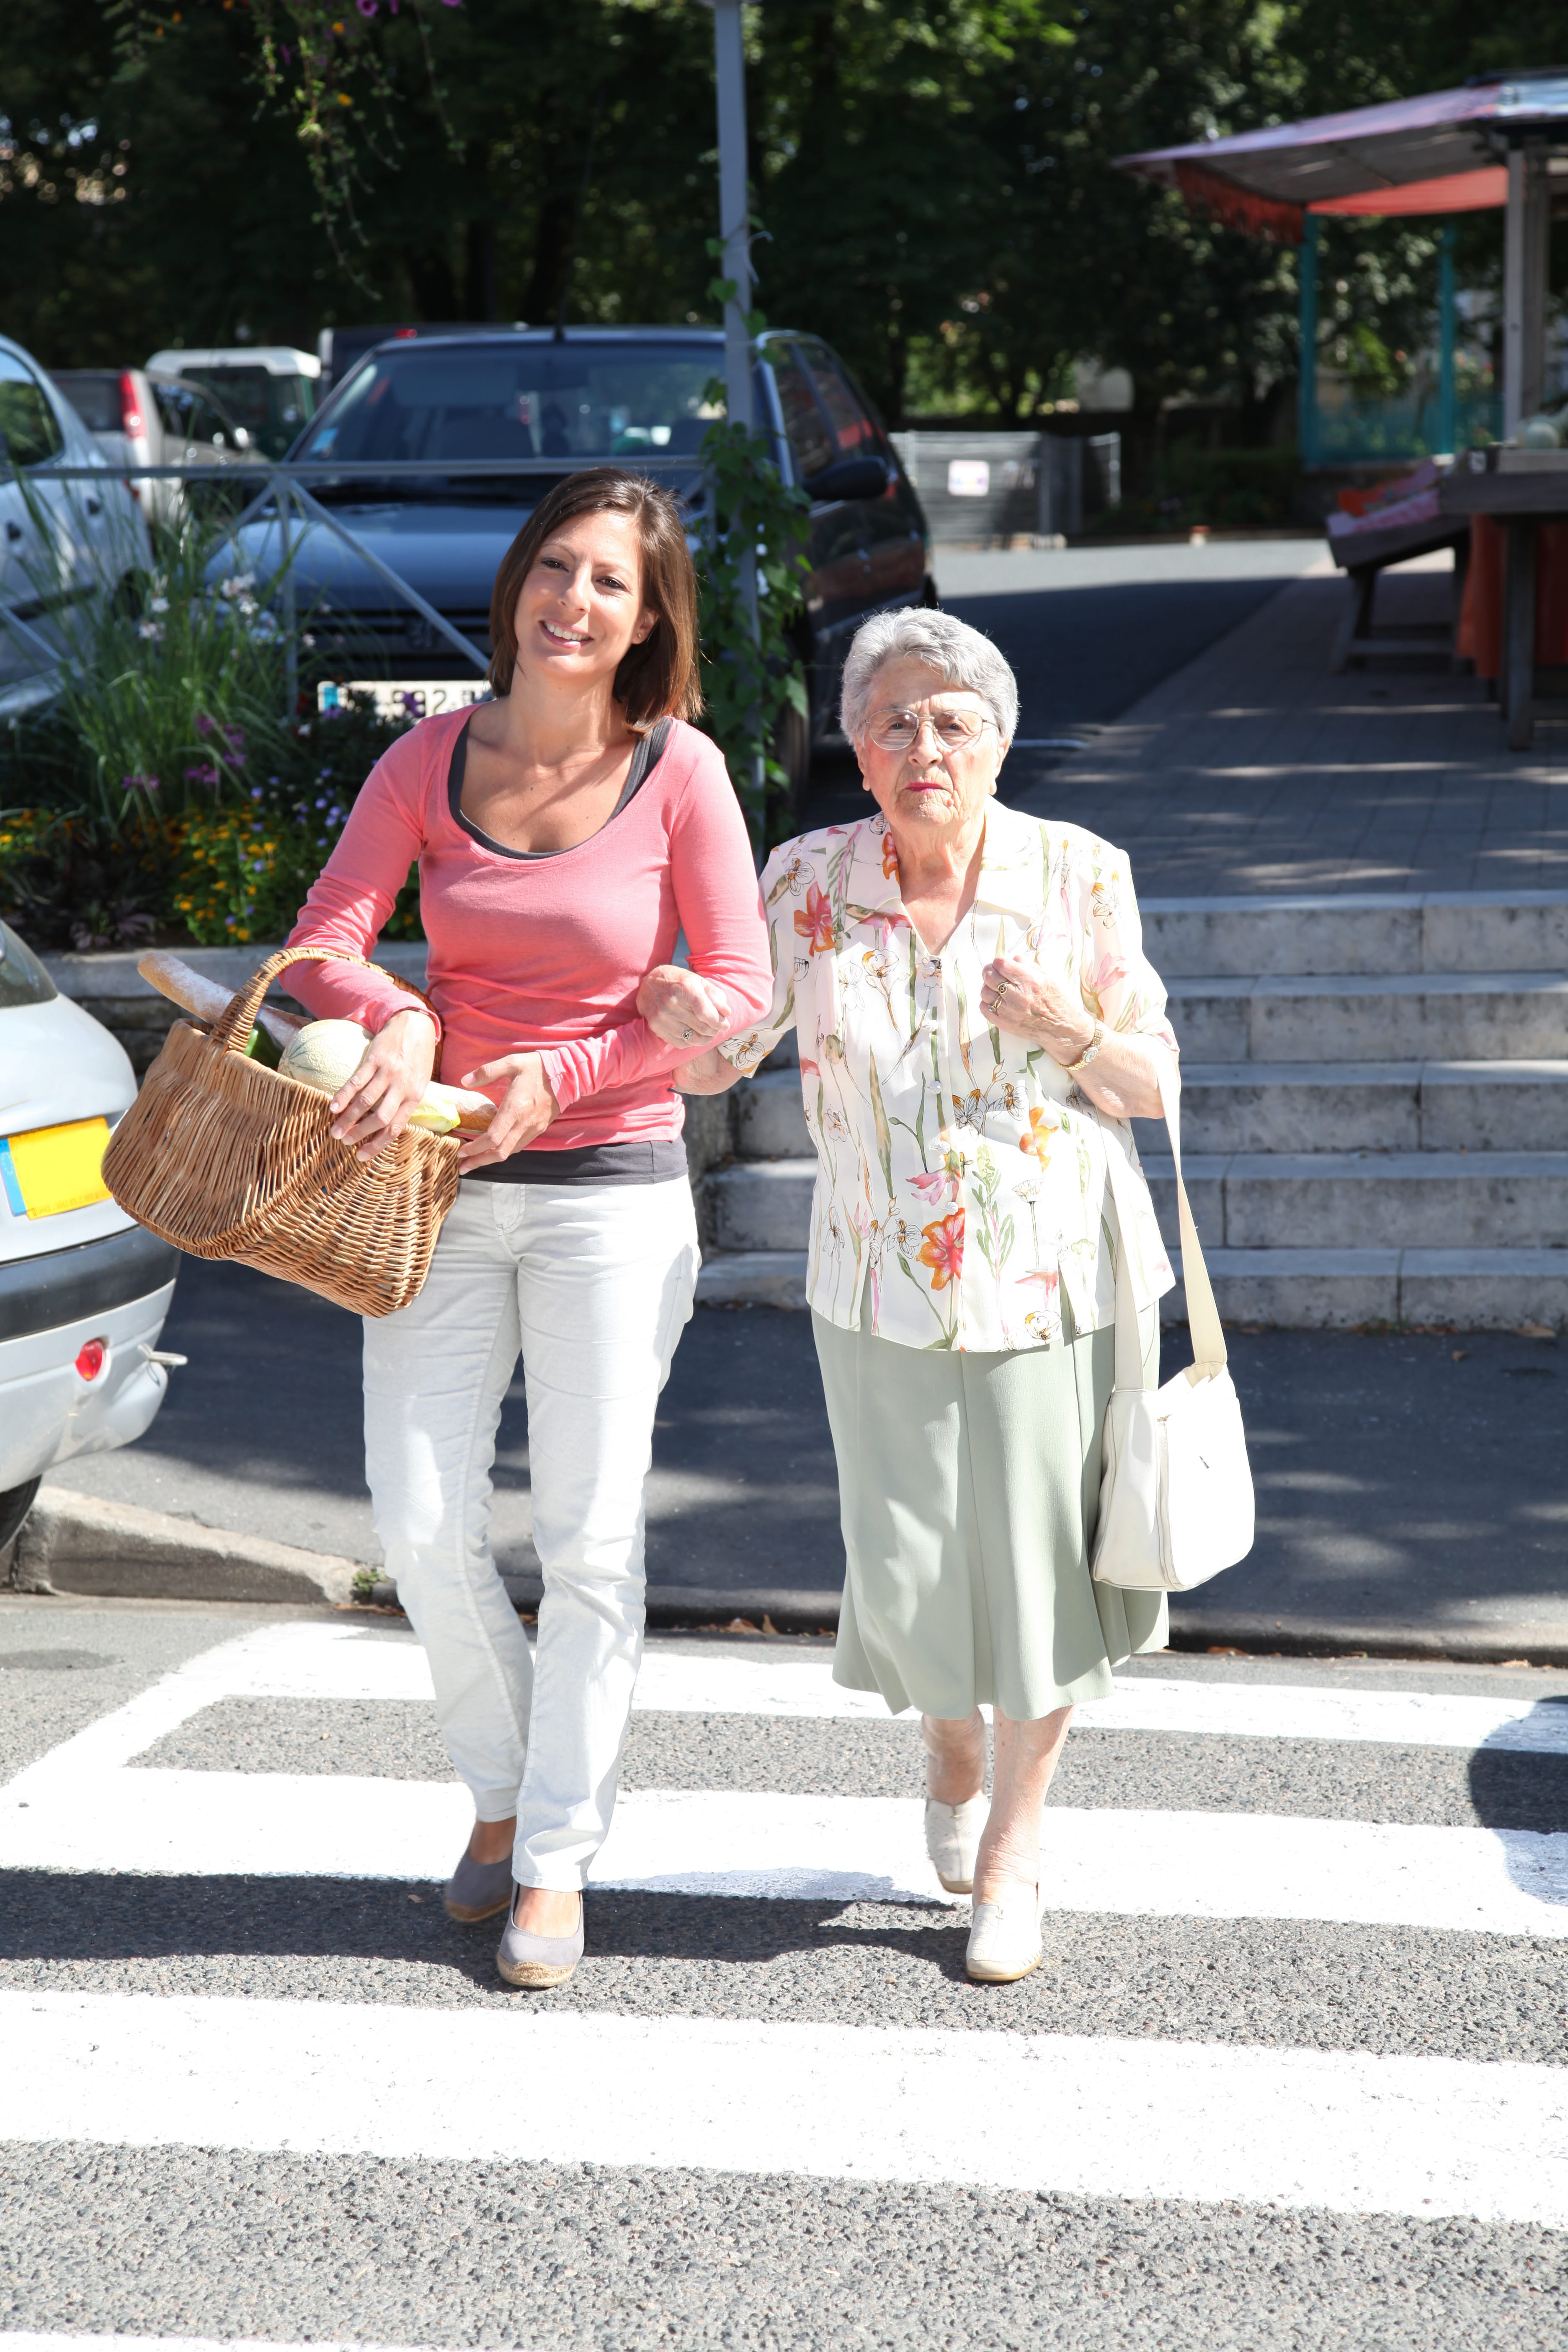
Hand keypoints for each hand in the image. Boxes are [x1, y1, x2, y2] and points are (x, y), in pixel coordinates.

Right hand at [329, 1007, 438, 1160]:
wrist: (414, 1025)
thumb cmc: (417, 1057)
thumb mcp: (420, 1082)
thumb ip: (407, 1101)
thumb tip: (390, 1125)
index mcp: (414, 1097)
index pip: (396, 1127)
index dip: (378, 1144)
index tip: (362, 1156)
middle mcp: (402, 1087)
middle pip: (380, 1118)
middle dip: (361, 1134)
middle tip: (345, 1143)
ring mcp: (388, 1073)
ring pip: (366, 1102)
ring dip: (349, 1119)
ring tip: (335, 1131)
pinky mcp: (375, 1059)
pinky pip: (357, 1081)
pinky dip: (344, 1096)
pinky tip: (333, 1107)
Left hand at [455, 1051, 558, 1171]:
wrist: (568, 1074)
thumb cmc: (538, 1067)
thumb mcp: (512, 1062)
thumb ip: (487, 1072)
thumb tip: (465, 1081)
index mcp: (515, 1108)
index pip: (493, 1138)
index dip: (475, 1148)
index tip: (461, 1151)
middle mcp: (524, 1123)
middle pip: (500, 1152)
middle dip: (479, 1161)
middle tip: (463, 1167)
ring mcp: (533, 1128)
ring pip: (510, 1152)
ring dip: (491, 1159)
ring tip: (475, 1161)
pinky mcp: (538, 1129)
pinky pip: (519, 1146)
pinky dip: (504, 1151)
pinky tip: (494, 1150)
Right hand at [636, 963, 731, 1048]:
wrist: (649, 982)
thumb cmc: (679, 982)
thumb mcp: (699, 981)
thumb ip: (716, 995)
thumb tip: (727, 1013)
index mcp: (686, 989)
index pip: (707, 1014)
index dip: (719, 1023)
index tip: (725, 1025)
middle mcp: (672, 1003)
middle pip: (702, 1028)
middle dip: (714, 1031)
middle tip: (718, 1030)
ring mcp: (662, 1016)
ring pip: (691, 1038)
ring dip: (704, 1039)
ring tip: (709, 1035)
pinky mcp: (655, 1026)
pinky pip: (679, 1042)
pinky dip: (690, 1042)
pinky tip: (694, 1036)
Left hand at [980, 955, 1096, 1067]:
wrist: (1059, 1027)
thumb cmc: (1054, 1000)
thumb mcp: (1046, 977)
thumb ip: (1027, 965)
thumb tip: (1011, 958)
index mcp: (1030, 981)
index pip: (1001, 964)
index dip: (998, 961)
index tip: (1000, 963)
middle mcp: (1018, 996)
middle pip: (989, 977)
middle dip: (989, 971)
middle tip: (992, 972)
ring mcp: (1010, 1011)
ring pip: (984, 992)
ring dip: (987, 987)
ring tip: (995, 988)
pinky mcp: (1004, 1023)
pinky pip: (984, 1008)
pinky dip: (986, 1002)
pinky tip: (995, 1000)